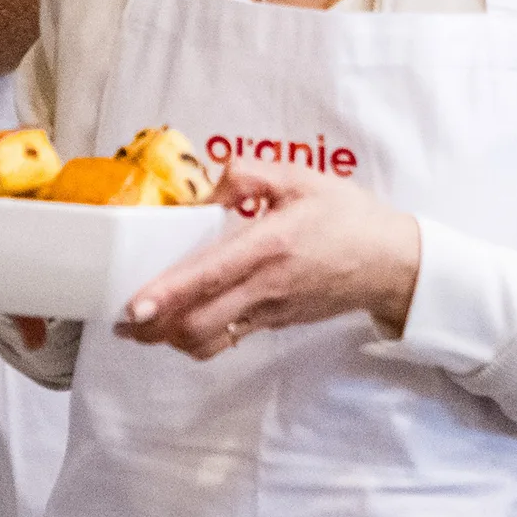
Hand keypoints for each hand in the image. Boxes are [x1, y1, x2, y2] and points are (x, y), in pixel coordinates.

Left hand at [111, 159, 421, 359]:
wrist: (393, 262)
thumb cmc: (347, 216)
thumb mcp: (300, 178)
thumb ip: (248, 175)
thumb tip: (206, 190)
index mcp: (269, 245)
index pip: (209, 277)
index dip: (167, 295)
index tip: (133, 306)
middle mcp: (266, 284)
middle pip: (199, 324)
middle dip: (155, 328)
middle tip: (123, 320)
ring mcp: (271, 310)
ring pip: (211, 341)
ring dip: (172, 339)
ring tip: (143, 327)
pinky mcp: (276, 323)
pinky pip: (229, 340)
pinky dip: (199, 339)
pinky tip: (181, 325)